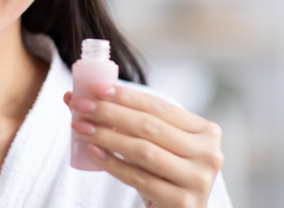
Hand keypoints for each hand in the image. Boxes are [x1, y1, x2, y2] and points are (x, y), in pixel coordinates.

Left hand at [65, 84, 223, 207]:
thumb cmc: (163, 172)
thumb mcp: (156, 144)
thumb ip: (128, 120)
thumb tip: (76, 97)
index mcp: (206, 131)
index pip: (158, 106)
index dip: (124, 95)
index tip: (92, 88)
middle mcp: (208, 153)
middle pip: (149, 126)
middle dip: (109, 112)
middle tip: (79, 105)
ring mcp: (198, 180)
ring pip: (143, 151)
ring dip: (106, 136)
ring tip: (80, 127)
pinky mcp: (182, 202)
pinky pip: (138, 178)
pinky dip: (113, 164)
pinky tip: (94, 152)